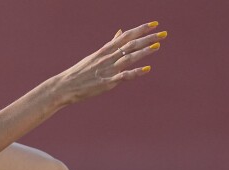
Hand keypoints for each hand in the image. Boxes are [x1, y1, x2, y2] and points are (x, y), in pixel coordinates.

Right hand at [51, 21, 167, 105]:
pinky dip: (135, 72)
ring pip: (128, 57)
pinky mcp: (106, 83)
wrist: (64, 86)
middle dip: (147, 38)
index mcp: (105, 50)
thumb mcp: (95, 55)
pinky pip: (123, 76)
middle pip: (130, 45)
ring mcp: (107, 70)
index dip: (141, 29)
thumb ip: (111, 44)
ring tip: (157, 46)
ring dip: (143, 51)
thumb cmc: (80, 72)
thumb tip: (120, 31)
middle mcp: (108, 57)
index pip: (126, 36)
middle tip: (163, 34)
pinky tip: (146, 69)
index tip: (155, 24)